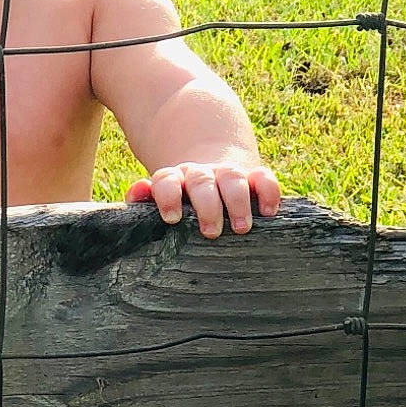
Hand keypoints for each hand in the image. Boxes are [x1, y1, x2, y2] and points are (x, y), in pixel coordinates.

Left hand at [126, 161, 281, 237]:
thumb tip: (137, 192)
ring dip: (238, 201)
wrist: (213, 179)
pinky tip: (269, 212)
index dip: (168, 195)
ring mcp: (228, 174)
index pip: (166, 181)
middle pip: (202, 182)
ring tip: (242, 228)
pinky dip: (268, 192)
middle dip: (207, 205)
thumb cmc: (183, 206)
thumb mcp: (163, 204)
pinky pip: (264, 177)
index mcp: (174, 181)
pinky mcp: (254, 177)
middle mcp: (201, 175)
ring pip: (233, 178)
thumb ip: (145, 200)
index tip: (172, 218)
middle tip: (211, 232)